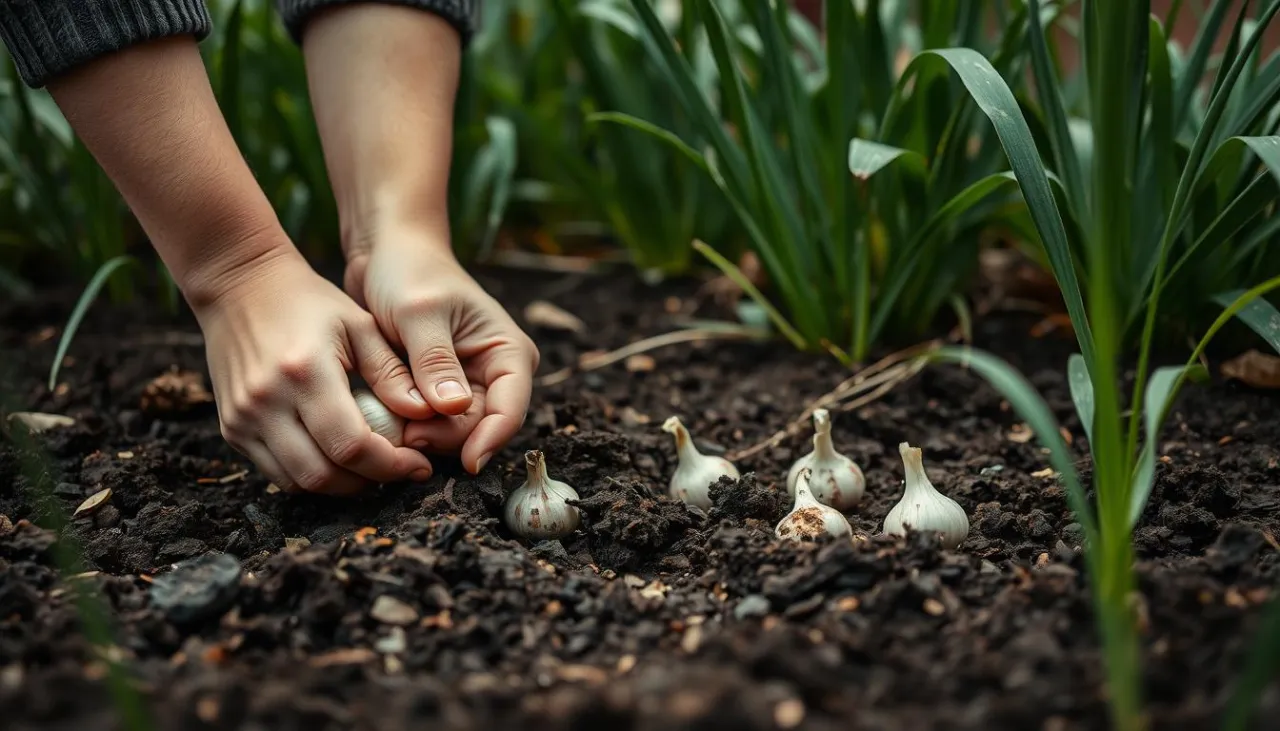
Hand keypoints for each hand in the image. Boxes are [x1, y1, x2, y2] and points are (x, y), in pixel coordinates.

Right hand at [194, 248, 435, 494]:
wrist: (239, 286)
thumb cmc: (310, 302)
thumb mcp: (360, 326)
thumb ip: (393, 374)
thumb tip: (429, 415)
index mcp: (305, 372)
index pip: (351, 445)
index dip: (391, 466)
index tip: (420, 465)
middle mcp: (266, 401)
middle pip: (323, 474)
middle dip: (369, 482)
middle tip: (400, 469)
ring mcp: (242, 418)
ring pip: (297, 482)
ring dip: (341, 486)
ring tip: (372, 467)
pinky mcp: (231, 428)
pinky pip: (276, 472)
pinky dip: (311, 476)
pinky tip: (338, 459)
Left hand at [345, 229, 538, 473]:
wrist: (386, 255)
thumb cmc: (409, 273)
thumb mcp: (419, 313)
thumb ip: (434, 361)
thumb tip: (453, 408)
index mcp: (508, 351)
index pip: (512, 409)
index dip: (491, 440)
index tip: (466, 463)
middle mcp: (495, 374)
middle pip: (481, 428)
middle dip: (446, 437)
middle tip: (403, 434)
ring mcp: (469, 385)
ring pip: (455, 433)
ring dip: (425, 435)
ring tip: (389, 422)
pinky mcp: (441, 393)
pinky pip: (431, 425)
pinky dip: (411, 428)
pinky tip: (386, 420)